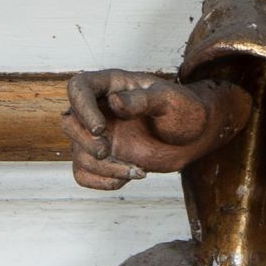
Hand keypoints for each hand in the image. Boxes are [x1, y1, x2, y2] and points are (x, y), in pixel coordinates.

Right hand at [62, 70, 247, 190]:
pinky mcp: (104, 158)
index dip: (81, 107)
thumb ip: (142, 100)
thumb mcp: (169, 100)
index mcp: (112, 84)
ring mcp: (100, 134)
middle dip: (85, 142)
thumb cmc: (184, 109)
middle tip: (107, 151)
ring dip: (103, 168)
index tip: (99, 128)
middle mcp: (100, 109)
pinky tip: (128, 176)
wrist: (195, 134)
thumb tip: (114, 101)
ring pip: (79, 154)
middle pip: (70, 123)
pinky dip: (102, 181)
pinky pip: (84, 174)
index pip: (79, 87)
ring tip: (137, 170)